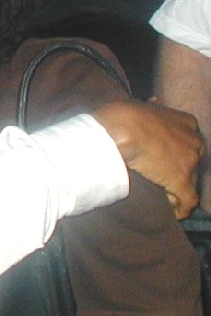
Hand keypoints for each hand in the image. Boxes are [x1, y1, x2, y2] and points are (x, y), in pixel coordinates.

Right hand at [93, 100, 203, 219]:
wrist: (122, 129)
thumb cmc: (126, 114)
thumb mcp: (142, 104)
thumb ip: (153, 107)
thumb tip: (155, 102)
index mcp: (186, 122)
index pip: (189, 140)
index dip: (178, 151)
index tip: (166, 158)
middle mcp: (194, 140)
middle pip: (193, 161)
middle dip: (181, 171)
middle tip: (164, 179)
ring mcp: (190, 161)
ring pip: (191, 181)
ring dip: (178, 190)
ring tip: (166, 197)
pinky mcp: (182, 180)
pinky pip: (188, 199)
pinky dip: (182, 208)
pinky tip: (175, 213)